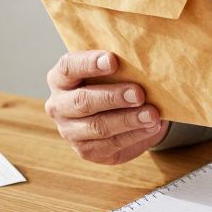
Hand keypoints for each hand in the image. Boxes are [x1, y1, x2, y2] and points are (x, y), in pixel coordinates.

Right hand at [45, 50, 168, 164]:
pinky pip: (111, 144)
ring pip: (98, 126)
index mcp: (60, 79)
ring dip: (128, 120)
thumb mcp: (113, 71)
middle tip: (138, 93)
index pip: (69, 67)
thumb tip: (144, 64)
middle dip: (113, 97)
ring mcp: (69, 131)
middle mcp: (59, 105)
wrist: (116, 114)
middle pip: (82, 101)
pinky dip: (134, 135)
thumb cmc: (113, 83)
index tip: (113, 60)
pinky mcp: (86, 151)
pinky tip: (151, 127)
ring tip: (152, 114)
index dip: (89, 64)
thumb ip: (120, 66)